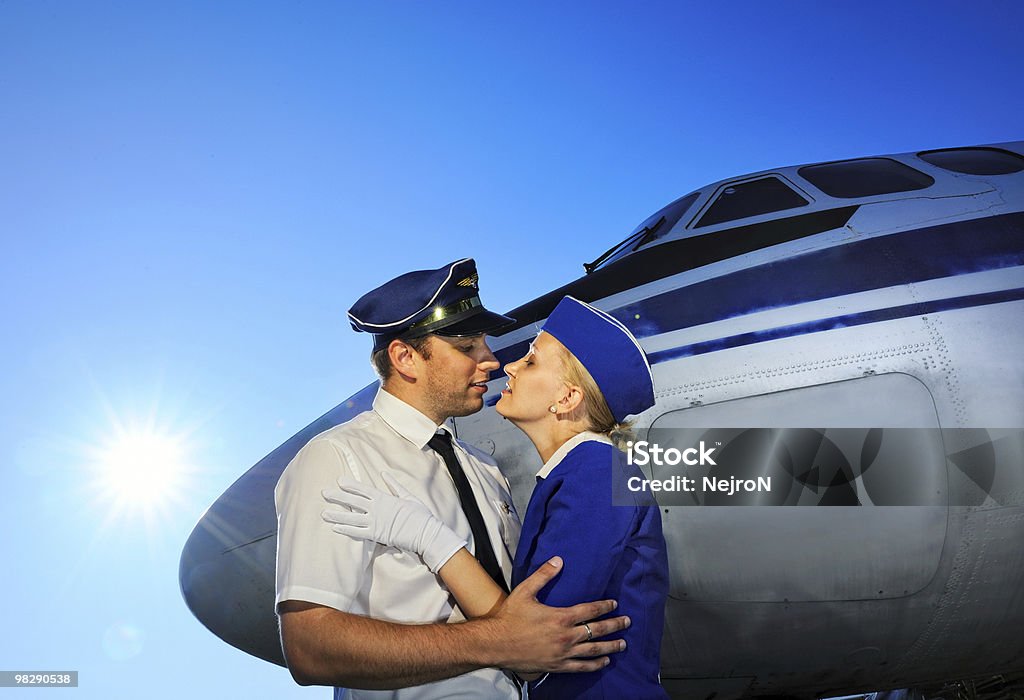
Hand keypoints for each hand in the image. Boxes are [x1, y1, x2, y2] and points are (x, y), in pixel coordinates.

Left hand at [322, 471, 467, 571]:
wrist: (425, 532)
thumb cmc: (419, 514)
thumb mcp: (408, 496)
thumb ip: (394, 485)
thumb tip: (384, 474)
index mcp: (385, 498)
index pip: (363, 490)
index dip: (350, 485)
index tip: (339, 480)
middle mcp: (377, 509)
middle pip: (353, 502)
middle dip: (338, 497)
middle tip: (324, 493)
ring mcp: (375, 522)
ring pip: (352, 518)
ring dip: (337, 515)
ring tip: (323, 513)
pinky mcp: (376, 535)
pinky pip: (357, 533)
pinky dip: (345, 530)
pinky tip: (335, 528)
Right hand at [483, 557, 629, 673]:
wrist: (496, 643)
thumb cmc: (510, 617)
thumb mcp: (525, 591)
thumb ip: (544, 575)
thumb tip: (558, 560)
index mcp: (561, 617)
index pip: (590, 610)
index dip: (605, 606)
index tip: (614, 604)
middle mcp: (566, 636)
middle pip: (597, 630)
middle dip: (615, 625)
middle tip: (627, 622)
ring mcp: (563, 653)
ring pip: (594, 650)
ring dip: (611, 646)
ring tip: (622, 643)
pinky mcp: (558, 665)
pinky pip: (582, 666)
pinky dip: (595, 665)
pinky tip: (604, 662)